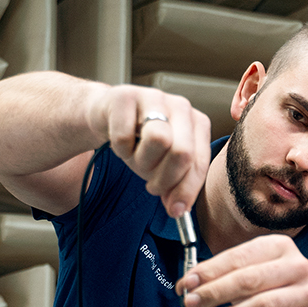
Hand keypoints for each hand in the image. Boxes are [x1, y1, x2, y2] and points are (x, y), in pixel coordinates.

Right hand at [88, 84, 210, 216]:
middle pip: (182, 153)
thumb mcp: (164, 165)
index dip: (186, 191)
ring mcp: (154, 97)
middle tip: (151, 185)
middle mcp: (181, 106)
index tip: (175, 210)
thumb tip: (178, 210)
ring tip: (135, 157)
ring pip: (157, 140)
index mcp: (198, 123)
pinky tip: (120, 142)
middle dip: (164, 179)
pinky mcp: (125, 96)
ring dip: (141, 161)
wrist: (108, 114)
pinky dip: (120, 148)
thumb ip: (176, 185)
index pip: (199, 164)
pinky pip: (124, 136)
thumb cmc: (141, 140)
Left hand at [178, 235, 307, 306]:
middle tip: (192, 304)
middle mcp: (297, 266)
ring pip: (262, 306)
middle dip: (215, 293)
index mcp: (280, 246)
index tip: (186, 284)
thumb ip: (220, 276)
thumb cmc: (268, 291)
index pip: (239, 257)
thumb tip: (189, 284)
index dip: (209, 271)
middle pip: (249, 280)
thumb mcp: (247, 275)